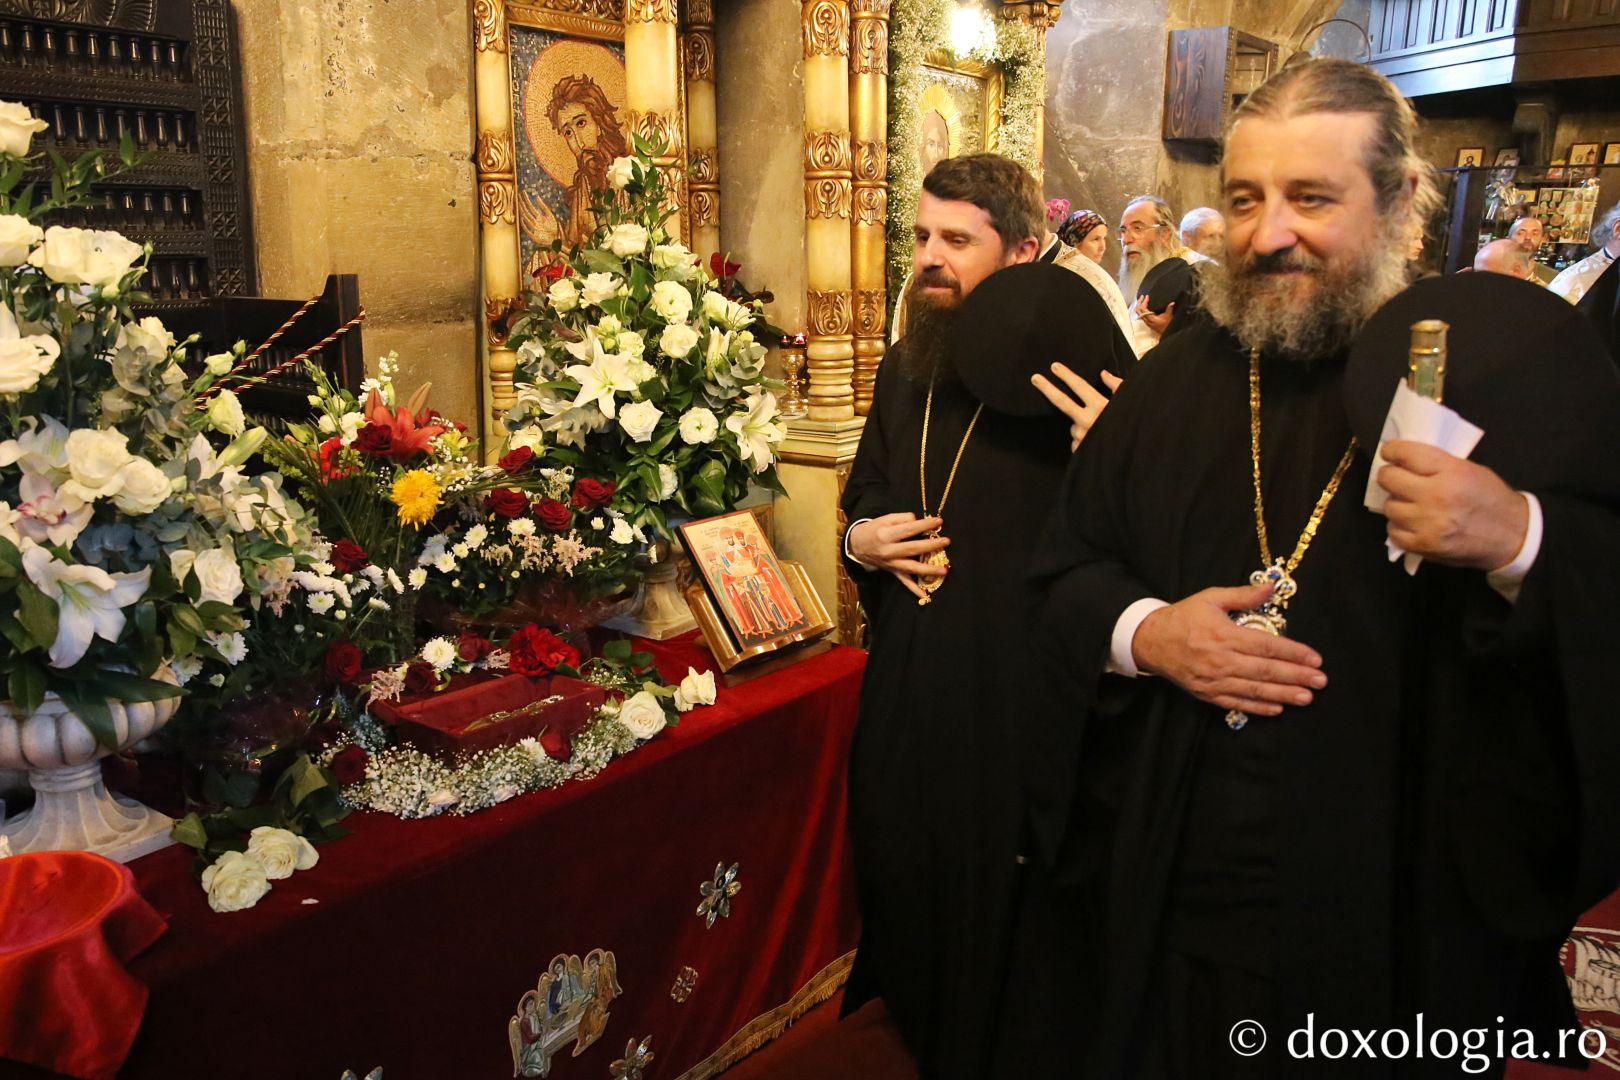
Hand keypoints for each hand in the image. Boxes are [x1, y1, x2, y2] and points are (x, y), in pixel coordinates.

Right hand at [847, 513, 948, 600]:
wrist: (857, 545)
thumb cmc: (874, 530)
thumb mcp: (885, 519)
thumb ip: (902, 518)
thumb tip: (917, 520)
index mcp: (886, 535)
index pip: (909, 529)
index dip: (925, 525)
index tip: (939, 522)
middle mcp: (889, 551)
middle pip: (913, 549)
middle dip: (931, 546)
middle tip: (946, 541)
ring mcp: (891, 564)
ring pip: (912, 568)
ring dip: (929, 570)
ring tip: (944, 570)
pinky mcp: (892, 571)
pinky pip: (904, 582)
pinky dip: (914, 589)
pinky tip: (925, 595)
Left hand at [1031, 363, 1123, 450]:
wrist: (1131, 457)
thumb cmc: (1130, 428)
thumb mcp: (1128, 405)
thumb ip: (1117, 387)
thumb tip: (1104, 374)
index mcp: (1101, 407)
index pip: (1080, 387)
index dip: (1066, 376)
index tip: (1054, 367)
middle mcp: (1088, 421)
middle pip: (1062, 402)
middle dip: (1047, 388)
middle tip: (1035, 378)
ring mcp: (1081, 437)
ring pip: (1073, 426)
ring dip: (1081, 426)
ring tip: (1099, 432)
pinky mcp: (1079, 451)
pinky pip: (1077, 442)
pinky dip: (1083, 441)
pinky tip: (1096, 443)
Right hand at [1131, 583, 1326, 717]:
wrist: (1149, 641)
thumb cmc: (1183, 617)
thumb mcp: (1210, 598)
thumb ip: (1242, 595)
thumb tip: (1271, 586)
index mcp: (1224, 634)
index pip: (1266, 646)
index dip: (1294, 653)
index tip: (1315, 658)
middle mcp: (1220, 660)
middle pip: (1265, 671)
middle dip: (1296, 676)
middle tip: (1321, 681)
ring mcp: (1213, 680)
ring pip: (1254, 690)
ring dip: (1283, 695)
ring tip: (1306, 698)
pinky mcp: (1206, 693)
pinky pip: (1236, 703)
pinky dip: (1257, 707)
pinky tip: (1277, 708)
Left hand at [1134, 294, 1173, 335]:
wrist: (1166, 333)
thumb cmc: (1167, 326)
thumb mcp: (1169, 316)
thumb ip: (1169, 309)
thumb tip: (1172, 303)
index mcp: (1151, 318)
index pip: (1143, 308)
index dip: (1144, 301)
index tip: (1147, 297)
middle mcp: (1147, 320)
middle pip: (1138, 310)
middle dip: (1139, 302)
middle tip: (1142, 297)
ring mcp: (1146, 322)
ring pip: (1139, 313)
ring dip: (1139, 306)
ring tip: (1142, 300)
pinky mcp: (1147, 322)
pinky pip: (1141, 315)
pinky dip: (1141, 309)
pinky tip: (1145, 306)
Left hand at [1377, 440, 1528, 570]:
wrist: (1513, 536)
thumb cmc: (1491, 499)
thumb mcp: (1470, 470)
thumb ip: (1437, 463)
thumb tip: (1402, 459)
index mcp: (1452, 472)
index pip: (1405, 453)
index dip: (1392, 450)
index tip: (1390, 453)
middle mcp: (1437, 496)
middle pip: (1389, 479)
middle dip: (1390, 476)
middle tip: (1398, 479)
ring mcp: (1428, 523)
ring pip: (1389, 507)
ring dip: (1397, 504)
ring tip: (1412, 504)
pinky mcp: (1424, 546)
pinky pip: (1393, 532)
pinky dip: (1399, 527)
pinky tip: (1413, 524)